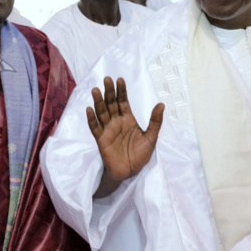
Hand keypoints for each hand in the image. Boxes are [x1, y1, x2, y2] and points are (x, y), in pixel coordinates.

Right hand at [88, 77, 163, 196]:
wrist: (130, 172)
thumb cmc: (139, 156)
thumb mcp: (151, 137)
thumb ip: (155, 121)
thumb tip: (161, 104)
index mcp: (128, 119)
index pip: (123, 102)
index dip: (121, 91)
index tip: (120, 79)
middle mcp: (116, 122)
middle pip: (111, 104)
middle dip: (109, 92)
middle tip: (106, 79)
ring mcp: (107, 130)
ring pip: (101, 113)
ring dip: (98, 102)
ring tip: (95, 90)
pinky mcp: (101, 139)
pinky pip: (94, 128)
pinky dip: (91, 119)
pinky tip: (89, 109)